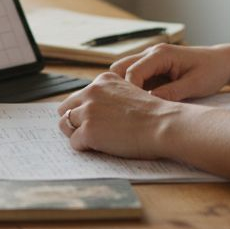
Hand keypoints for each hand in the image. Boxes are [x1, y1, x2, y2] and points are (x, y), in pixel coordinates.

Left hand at [57, 72, 186, 157]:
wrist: (164, 125)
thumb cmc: (154, 114)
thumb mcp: (130, 93)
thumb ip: (111, 97)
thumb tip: (96, 112)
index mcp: (103, 80)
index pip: (80, 95)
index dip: (85, 110)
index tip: (96, 120)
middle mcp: (92, 91)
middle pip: (65, 108)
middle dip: (74, 120)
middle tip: (88, 132)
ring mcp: (89, 111)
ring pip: (65, 124)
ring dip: (76, 134)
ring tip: (94, 141)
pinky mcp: (88, 131)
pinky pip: (74, 142)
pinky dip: (85, 148)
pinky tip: (101, 148)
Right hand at [109, 43, 229, 101]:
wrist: (222, 63)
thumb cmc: (212, 71)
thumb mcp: (195, 85)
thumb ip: (171, 93)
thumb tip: (149, 103)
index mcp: (161, 54)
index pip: (132, 71)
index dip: (128, 92)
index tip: (131, 111)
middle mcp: (152, 53)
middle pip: (119, 68)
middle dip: (118, 89)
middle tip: (124, 110)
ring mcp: (150, 60)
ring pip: (123, 72)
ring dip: (123, 89)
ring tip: (130, 109)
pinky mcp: (153, 69)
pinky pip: (134, 78)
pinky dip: (132, 90)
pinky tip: (138, 107)